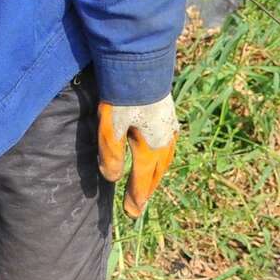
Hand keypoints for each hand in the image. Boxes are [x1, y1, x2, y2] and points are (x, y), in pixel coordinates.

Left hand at [97, 95, 177, 218]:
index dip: (136, 197)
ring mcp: (169, 128)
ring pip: (166, 159)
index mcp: (150, 148)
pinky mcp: (169, 115)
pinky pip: (170, 143)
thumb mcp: (110, 129)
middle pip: (156, 173)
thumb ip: (111, 155)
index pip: (141, 179)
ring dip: (157, 174)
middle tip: (139, 205)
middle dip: (147, 190)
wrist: (142, 67)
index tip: (131, 213)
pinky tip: (163, 151)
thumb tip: (111, 178)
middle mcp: (164, 142)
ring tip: (150, 183)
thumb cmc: (123, 98)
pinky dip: (165, 155)